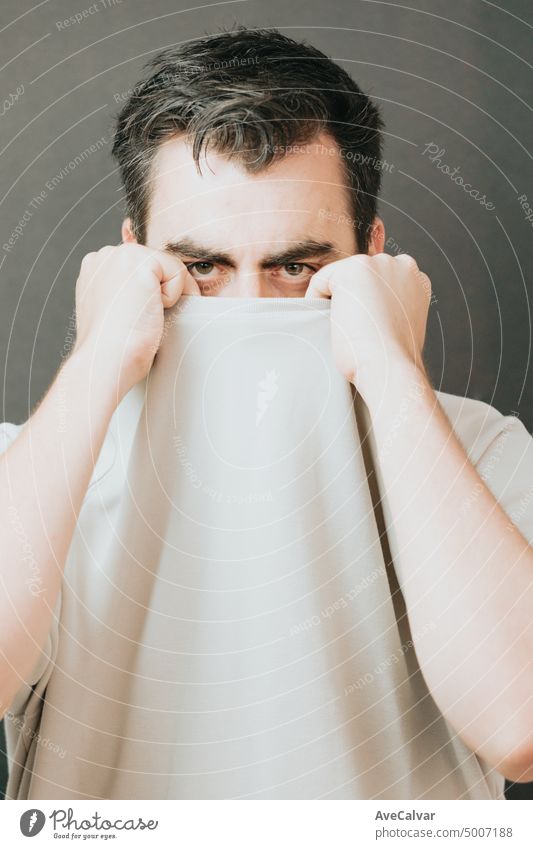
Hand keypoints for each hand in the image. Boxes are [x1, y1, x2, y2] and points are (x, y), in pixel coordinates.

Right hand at [72, 243, 199, 399]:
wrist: (105, 361)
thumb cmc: (113, 350)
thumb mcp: (119, 313)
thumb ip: (130, 293)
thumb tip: (158, 293)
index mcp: (95, 270)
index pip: (142, 269)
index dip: (152, 293)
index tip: (140, 318)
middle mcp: (103, 257)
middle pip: (157, 265)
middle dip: (161, 292)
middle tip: (142, 320)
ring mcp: (118, 255)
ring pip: (169, 267)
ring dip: (166, 297)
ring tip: (141, 316)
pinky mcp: (137, 260)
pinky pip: (178, 272)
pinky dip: (172, 296)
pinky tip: (148, 311)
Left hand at [305, 253, 431, 403]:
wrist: (389, 368)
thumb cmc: (392, 358)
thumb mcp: (397, 326)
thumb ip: (389, 306)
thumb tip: (365, 307)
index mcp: (417, 280)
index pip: (377, 282)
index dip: (364, 304)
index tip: (359, 327)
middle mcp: (402, 265)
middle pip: (360, 275)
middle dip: (350, 298)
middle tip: (346, 328)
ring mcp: (379, 263)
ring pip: (340, 276)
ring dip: (335, 299)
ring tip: (340, 327)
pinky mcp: (354, 268)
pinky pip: (321, 280)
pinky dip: (316, 300)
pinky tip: (328, 323)